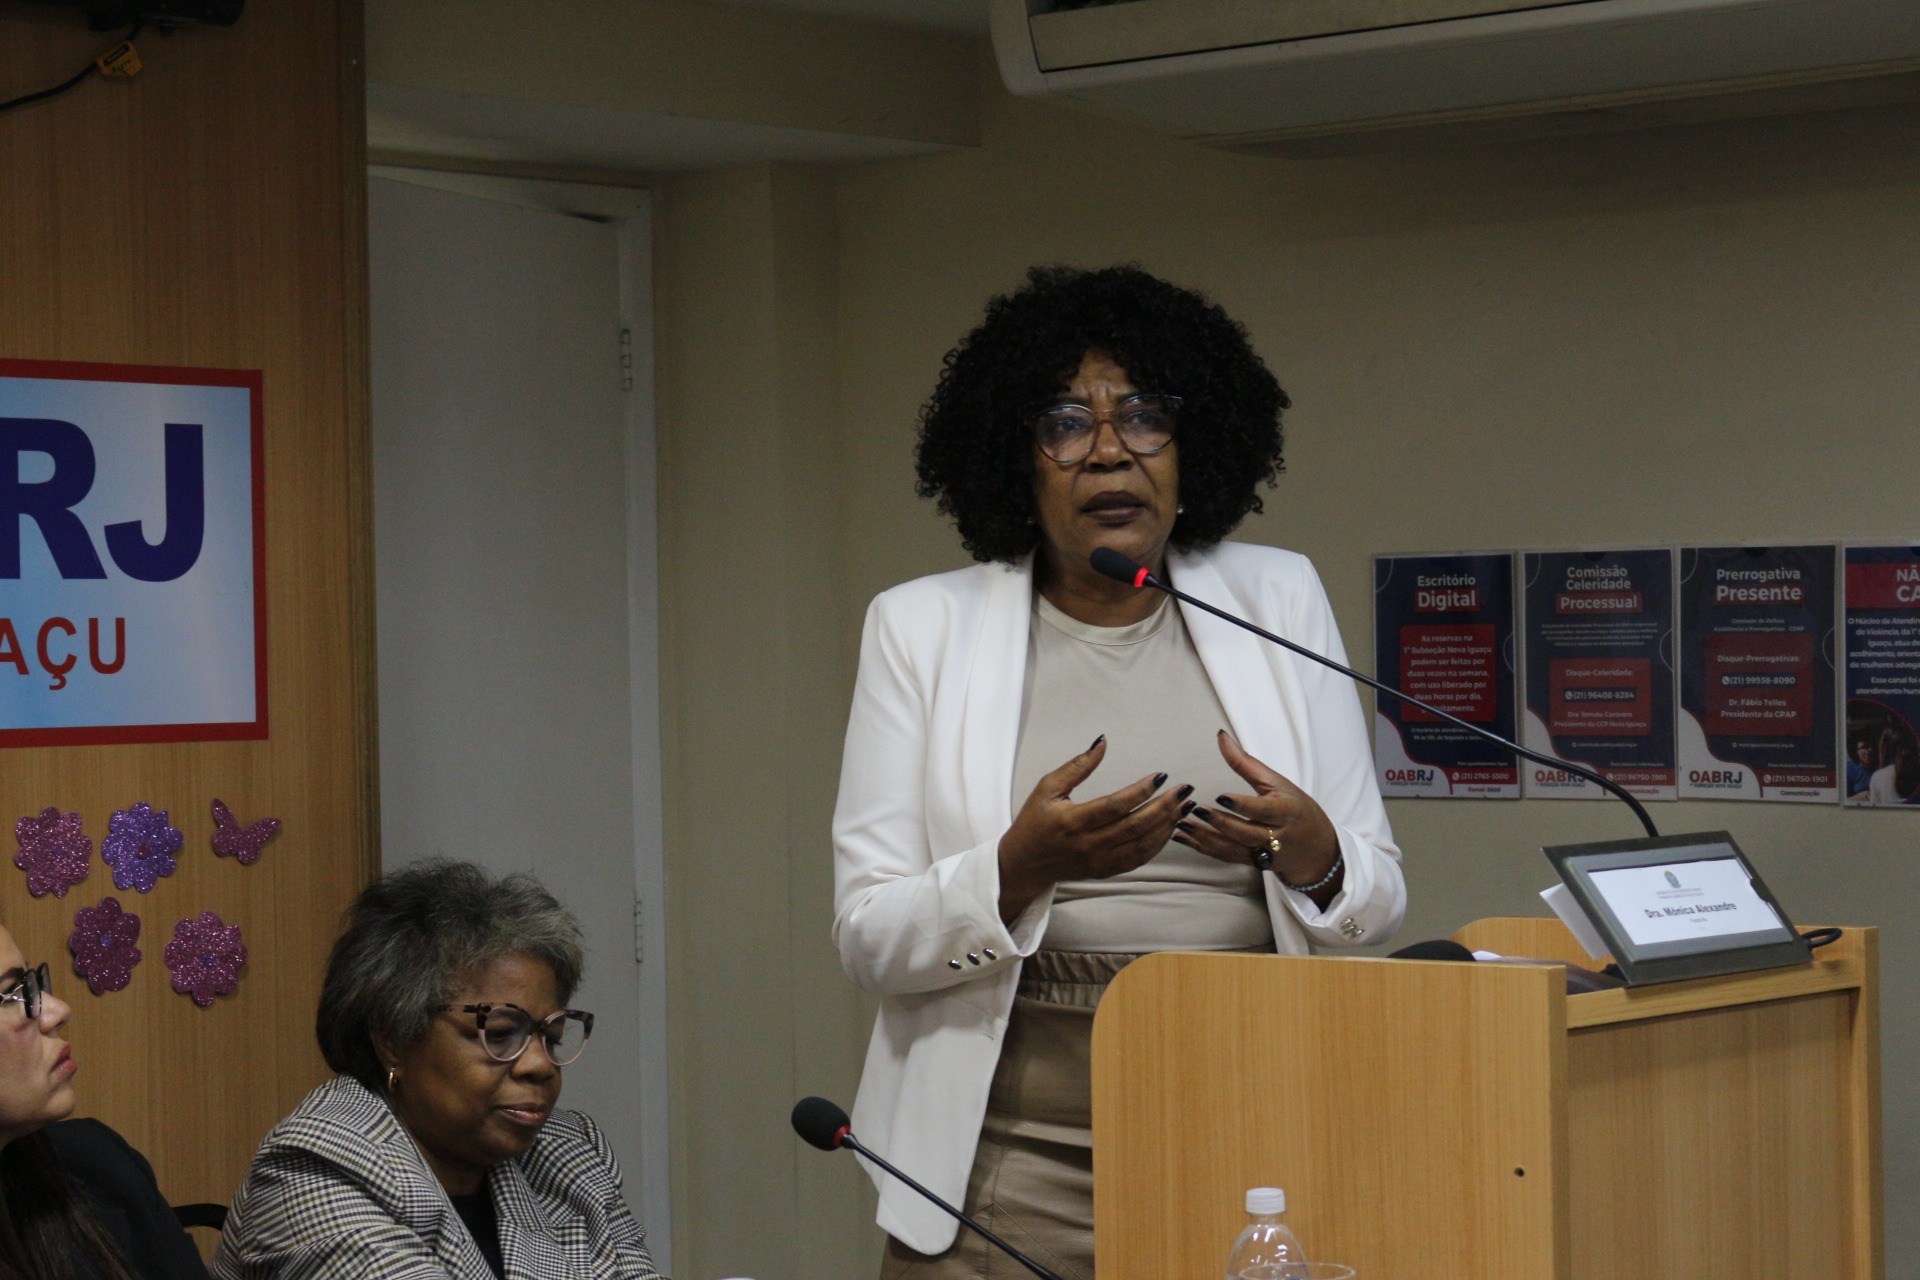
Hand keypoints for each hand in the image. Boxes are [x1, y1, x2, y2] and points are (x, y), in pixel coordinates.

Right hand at [997, 737, 1188, 922]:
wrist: (1025, 863)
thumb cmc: (1035, 821)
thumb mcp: (1048, 787)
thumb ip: (1077, 766)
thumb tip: (1102, 742)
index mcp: (1072, 821)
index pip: (1114, 806)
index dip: (1140, 791)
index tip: (1161, 776)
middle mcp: (1088, 844)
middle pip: (1134, 827)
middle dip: (1164, 807)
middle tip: (1184, 791)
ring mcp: (1098, 861)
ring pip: (1141, 846)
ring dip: (1166, 826)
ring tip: (1183, 806)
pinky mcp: (1105, 871)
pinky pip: (1138, 860)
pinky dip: (1157, 844)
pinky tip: (1169, 827)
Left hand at [1172, 731, 1342, 905]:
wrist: (1315, 848)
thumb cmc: (1295, 808)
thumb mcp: (1277, 783)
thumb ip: (1246, 763)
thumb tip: (1220, 736)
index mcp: (1285, 812)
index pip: (1263, 810)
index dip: (1242, 805)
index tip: (1221, 797)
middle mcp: (1275, 836)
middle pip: (1245, 833)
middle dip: (1220, 824)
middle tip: (1195, 811)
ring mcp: (1263, 853)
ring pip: (1232, 850)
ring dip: (1205, 839)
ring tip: (1181, 826)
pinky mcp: (1251, 862)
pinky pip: (1225, 857)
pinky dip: (1202, 848)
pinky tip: (1182, 838)